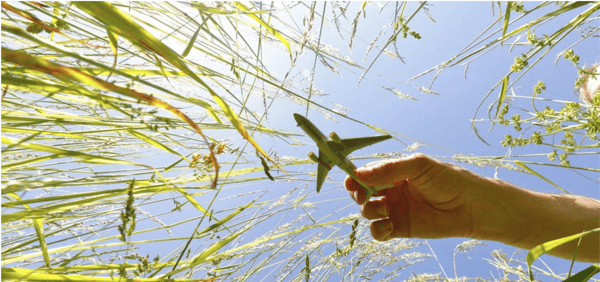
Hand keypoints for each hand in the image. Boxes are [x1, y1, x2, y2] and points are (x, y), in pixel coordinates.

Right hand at [345, 154, 489, 240]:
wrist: (472, 207)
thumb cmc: (448, 180)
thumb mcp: (418, 166)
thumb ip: (388, 170)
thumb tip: (358, 174)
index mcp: (394, 172)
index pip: (367, 173)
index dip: (355, 176)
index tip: (350, 180)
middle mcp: (392, 190)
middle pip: (362, 193)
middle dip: (357, 194)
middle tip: (363, 196)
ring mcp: (395, 210)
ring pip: (367, 212)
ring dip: (369, 210)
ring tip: (385, 208)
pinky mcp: (401, 228)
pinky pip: (379, 232)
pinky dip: (377, 230)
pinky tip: (388, 226)